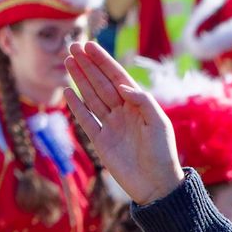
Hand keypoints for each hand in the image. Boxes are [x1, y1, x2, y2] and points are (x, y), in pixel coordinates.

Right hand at [64, 39, 185, 205]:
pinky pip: (86, 120)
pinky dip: (76, 106)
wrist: (157, 185)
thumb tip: (121, 85)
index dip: (103, 61)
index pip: (117, 77)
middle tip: (72, 46)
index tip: (89, 46)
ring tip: (68, 61)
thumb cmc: (163, 154)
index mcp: (138, 105)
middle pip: (101, 83)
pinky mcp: (101, 142)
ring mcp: (111, 126)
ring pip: (91, 97)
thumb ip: (142, 101)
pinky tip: (68, 91)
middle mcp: (123, 112)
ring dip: (80, 79)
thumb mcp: (159, 123)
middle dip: (87, 65)